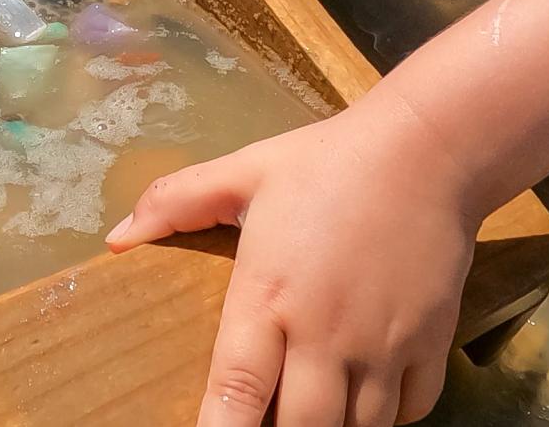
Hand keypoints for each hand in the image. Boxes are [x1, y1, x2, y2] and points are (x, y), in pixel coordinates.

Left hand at [106, 95, 478, 426]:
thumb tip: (116, 239)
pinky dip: (390, 416)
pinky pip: (412, 412)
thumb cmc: (328, 162)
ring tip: (318, 404)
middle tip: (271, 413)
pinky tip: (370, 394)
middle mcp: (325, 333)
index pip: (234, 392)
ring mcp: (383, 344)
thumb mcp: (245, 172)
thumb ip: (175, 203)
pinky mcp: (431, 343)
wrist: (429, 148)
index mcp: (268, 295)